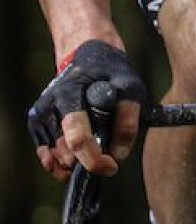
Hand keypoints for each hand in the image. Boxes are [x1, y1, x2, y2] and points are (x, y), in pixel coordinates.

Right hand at [27, 40, 145, 179]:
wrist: (87, 56)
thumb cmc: (110, 71)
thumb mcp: (130, 86)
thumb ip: (128, 119)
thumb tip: (118, 154)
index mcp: (69, 93)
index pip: (77, 136)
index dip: (94, 158)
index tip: (112, 167)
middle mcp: (49, 105)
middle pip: (64, 151)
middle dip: (86, 162)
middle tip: (107, 160)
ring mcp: (40, 115)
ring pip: (54, 156)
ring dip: (74, 164)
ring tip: (95, 155)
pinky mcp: (37, 123)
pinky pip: (46, 154)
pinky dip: (60, 164)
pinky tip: (75, 163)